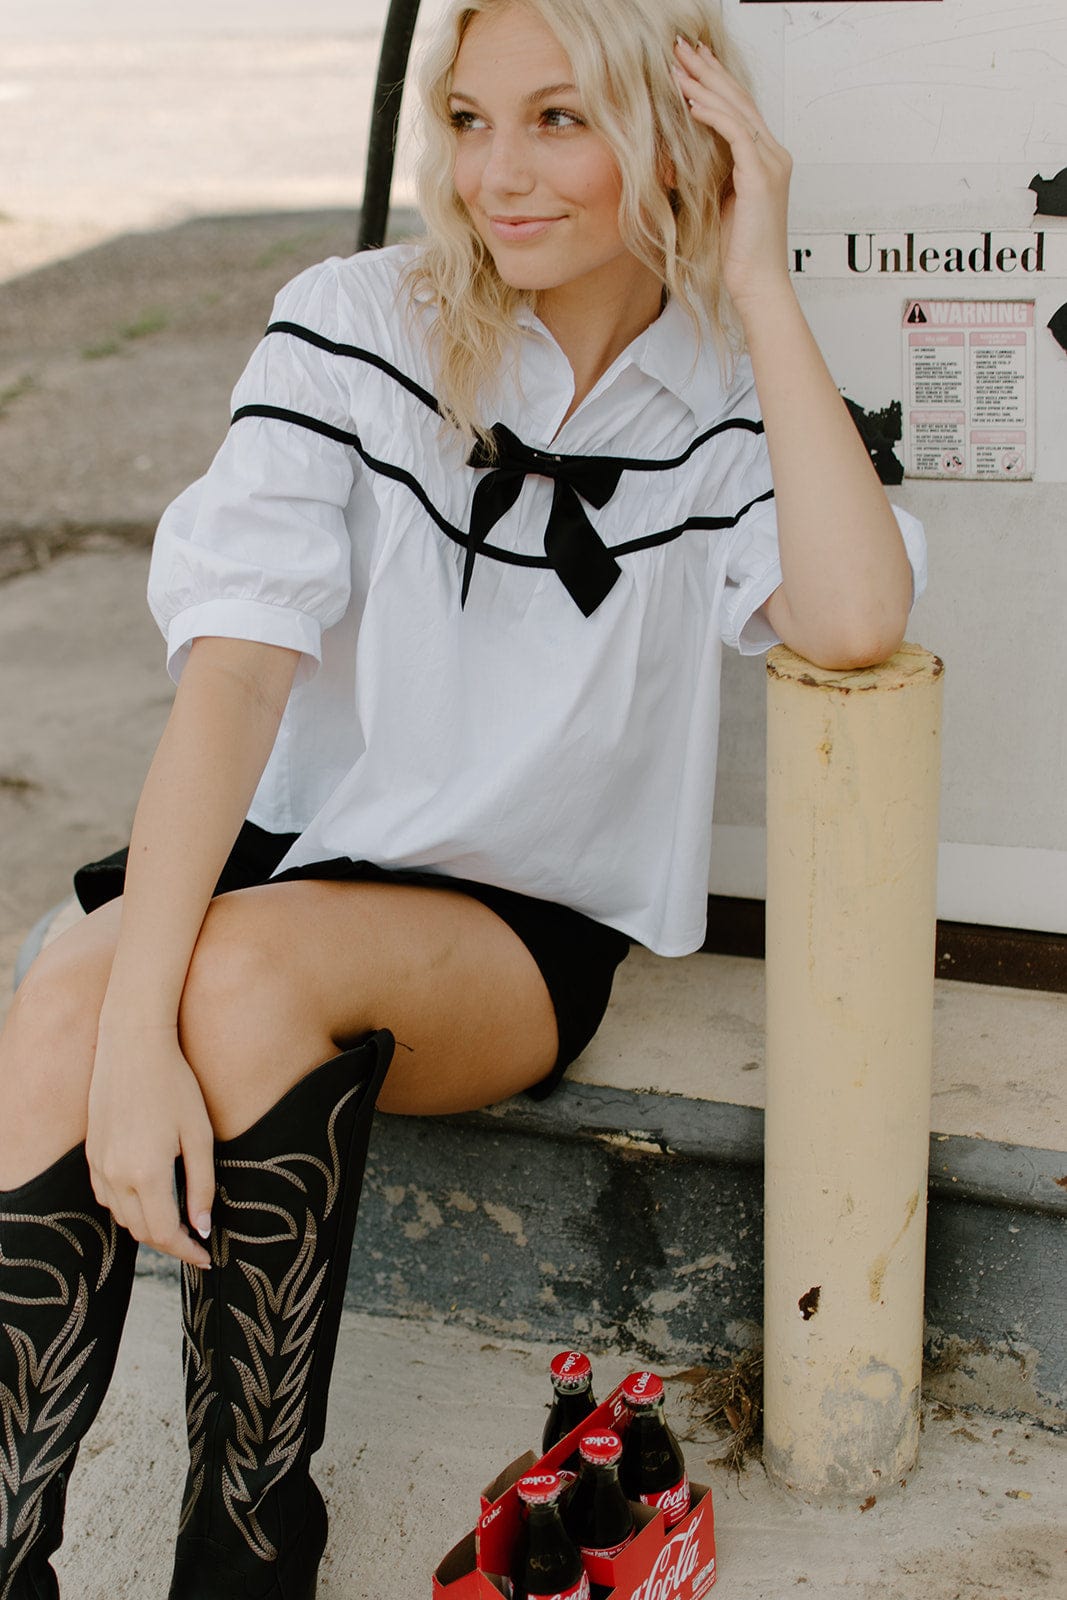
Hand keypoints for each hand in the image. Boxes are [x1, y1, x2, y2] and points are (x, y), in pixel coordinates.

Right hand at [87, 1021, 214, 1268]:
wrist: (133, 1046)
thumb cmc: (174, 1085)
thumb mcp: (199, 1134)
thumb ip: (201, 1185)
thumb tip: (203, 1227)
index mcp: (147, 1173)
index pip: (165, 1233)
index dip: (188, 1251)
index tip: (208, 1257)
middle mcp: (117, 1175)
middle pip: (142, 1232)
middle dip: (171, 1242)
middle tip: (197, 1239)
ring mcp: (100, 1165)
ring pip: (122, 1218)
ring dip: (148, 1226)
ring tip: (177, 1219)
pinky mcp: (92, 1153)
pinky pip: (106, 1197)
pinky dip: (127, 1207)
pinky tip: (148, 1196)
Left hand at [672, 35, 792, 312]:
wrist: (757, 283)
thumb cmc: (737, 253)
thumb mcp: (718, 203)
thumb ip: (709, 175)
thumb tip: (679, 156)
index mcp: (765, 159)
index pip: (739, 108)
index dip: (714, 82)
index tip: (689, 63)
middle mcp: (774, 154)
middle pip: (738, 99)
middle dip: (708, 70)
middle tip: (681, 47)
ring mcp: (771, 163)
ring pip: (737, 110)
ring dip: (705, 86)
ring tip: (678, 67)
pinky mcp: (762, 177)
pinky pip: (737, 134)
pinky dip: (713, 116)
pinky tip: (691, 103)